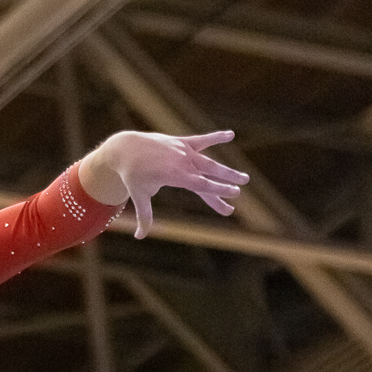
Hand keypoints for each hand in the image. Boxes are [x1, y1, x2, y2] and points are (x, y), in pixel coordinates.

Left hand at [82, 130, 248, 238]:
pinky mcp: (182, 142)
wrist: (126, 148)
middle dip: (226, 181)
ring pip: (209, 161)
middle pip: (209, 173)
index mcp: (174, 175)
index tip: (233, 194)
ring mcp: (183, 150)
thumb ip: (144, 216)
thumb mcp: (139, 195)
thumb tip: (139, 236)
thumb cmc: (132, 175)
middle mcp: (182, 161)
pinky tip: (231, 135)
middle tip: (241, 190)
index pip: (201, 184)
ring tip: (244, 178)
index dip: (218, 189)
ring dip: (226, 170)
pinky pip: (202, 140)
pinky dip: (216, 137)